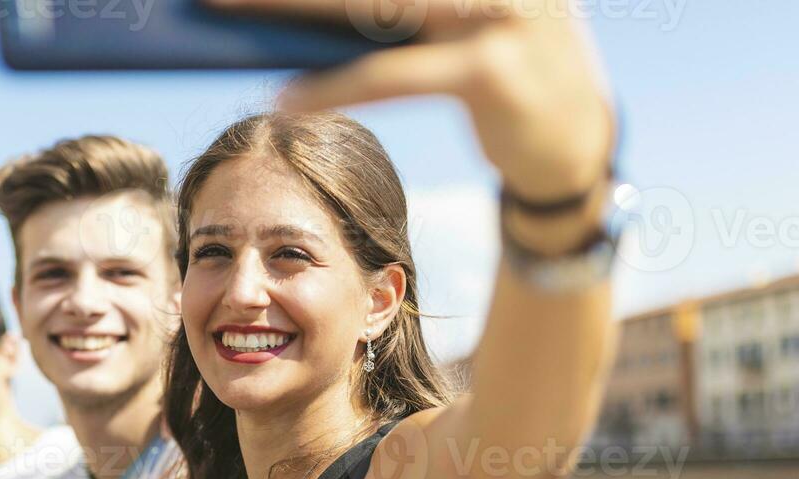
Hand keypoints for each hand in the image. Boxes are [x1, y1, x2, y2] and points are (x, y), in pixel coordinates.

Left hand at [208, 0, 614, 201]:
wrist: (574, 144)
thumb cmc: (497, 70)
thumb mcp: (451, 19)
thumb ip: (394, 3)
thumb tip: (297, 4)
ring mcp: (497, 9)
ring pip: (371, 2)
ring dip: (289, 5)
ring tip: (225, 8)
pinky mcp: (491, 69)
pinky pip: (392, 75)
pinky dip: (334, 86)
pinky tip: (285, 97)